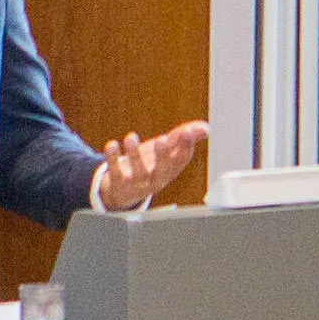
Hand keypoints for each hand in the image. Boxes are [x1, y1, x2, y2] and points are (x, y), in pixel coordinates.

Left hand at [88, 121, 212, 213]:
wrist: (122, 191)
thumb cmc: (149, 166)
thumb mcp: (167, 152)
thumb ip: (184, 138)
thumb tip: (205, 128)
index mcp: (170, 170)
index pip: (181, 160)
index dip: (185, 147)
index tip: (188, 131)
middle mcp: (156, 178)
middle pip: (162, 170)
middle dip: (163, 156)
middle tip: (162, 140)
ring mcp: (137, 183)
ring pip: (138, 173)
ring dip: (134, 155)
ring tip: (131, 137)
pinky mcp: (118, 184)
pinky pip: (115, 174)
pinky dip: (112, 159)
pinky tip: (112, 145)